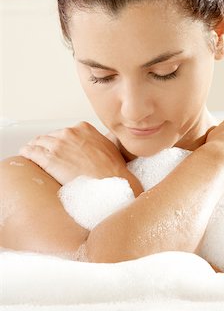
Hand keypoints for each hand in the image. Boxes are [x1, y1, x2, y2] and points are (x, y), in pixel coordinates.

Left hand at [19, 121, 141, 193]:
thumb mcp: (108, 146)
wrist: (110, 183)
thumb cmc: (112, 169)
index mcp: (83, 127)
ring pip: (38, 142)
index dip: (59, 140)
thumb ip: (97, 141)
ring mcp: (58, 145)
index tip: (58, 147)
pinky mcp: (49, 159)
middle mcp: (69, 133)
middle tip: (44, 152)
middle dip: (47, 144)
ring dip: (34, 148)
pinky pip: (31, 153)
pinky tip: (25, 155)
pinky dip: (26, 153)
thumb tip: (96, 144)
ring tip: (31, 153)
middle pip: (50, 136)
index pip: (64, 131)